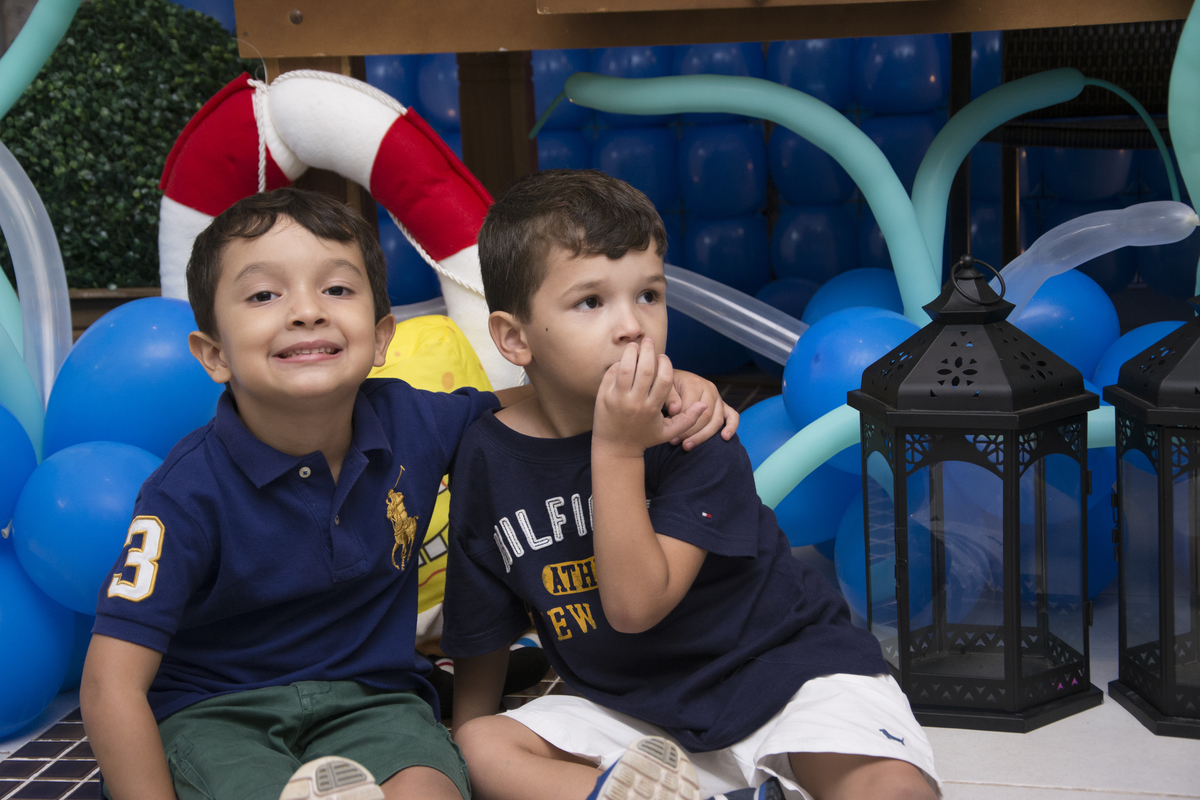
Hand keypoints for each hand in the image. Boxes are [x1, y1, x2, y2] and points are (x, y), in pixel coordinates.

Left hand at [594, 338, 705, 458]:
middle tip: (649, 340)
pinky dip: (618, 363)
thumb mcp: (668, 432)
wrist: (615, 449)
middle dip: (648, 351)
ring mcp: (618, 399)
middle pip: (645, 369)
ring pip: (626, 368)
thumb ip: (688, 419)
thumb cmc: (644, 438)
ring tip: (635, 345)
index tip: (663, 357)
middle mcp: (635, 402)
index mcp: (652, 408)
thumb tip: (704, 405)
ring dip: (631, 352)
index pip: (664, 379)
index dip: (665, 364)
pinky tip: (624, 359)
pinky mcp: (603, 397)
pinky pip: (612, 374)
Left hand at [665, 370, 738, 449]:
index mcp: (694, 383)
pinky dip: (731, 427)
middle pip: (705, 416)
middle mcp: (709, 389)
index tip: (669, 434)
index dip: (680, 423)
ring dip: (703, 436)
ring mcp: (718, 398)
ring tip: (687, 446)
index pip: (690, 407)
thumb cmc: (667, 388)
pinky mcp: (723, 406)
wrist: (672, 380)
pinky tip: (725, 437)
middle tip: (675, 442)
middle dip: (690, 432)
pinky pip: (733, 416)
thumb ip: (669, 398)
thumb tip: (675, 410)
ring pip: (716, 420)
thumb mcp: (663, 389)